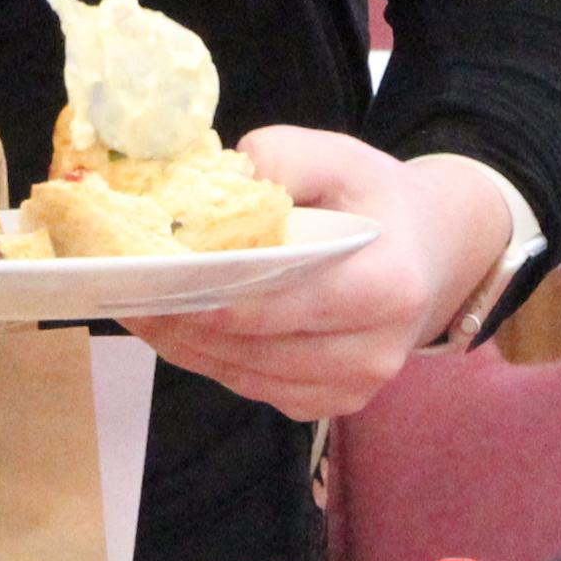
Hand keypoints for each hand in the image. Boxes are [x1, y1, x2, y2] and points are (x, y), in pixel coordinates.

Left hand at [132, 133, 520, 422]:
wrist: (432, 250)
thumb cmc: (375, 200)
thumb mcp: (338, 157)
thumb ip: (279, 161)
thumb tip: (214, 185)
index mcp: (387, 286)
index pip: (293, 306)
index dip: (225, 301)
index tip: (164, 284)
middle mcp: (374, 352)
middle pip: (260, 349)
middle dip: (187, 322)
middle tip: (128, 292)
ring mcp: (354, 388)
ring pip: (247, 376)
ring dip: (186, 346)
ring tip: (138, 307)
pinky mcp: (330, 404)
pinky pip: (253, 388)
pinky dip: (209, 360)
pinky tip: (176, 327)